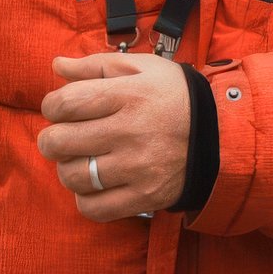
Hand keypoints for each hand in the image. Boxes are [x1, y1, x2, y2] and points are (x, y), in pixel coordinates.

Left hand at [37, 53, 190, 221]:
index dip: (51, 106)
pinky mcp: (144, 196)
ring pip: (72, 176)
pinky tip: (95, 184)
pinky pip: (94, 208)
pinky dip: (85, 198)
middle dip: (52, 139)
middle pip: (60, 142)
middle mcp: (130, 132)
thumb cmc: (173, 96)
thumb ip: (95, 65)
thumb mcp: (141, 67)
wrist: (221, 133)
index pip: (65, 103)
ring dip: (67, 168)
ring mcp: (137, 168)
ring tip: (81, 160)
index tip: (59, 109)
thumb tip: (56, 65)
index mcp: (127, 95)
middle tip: (63, 137)